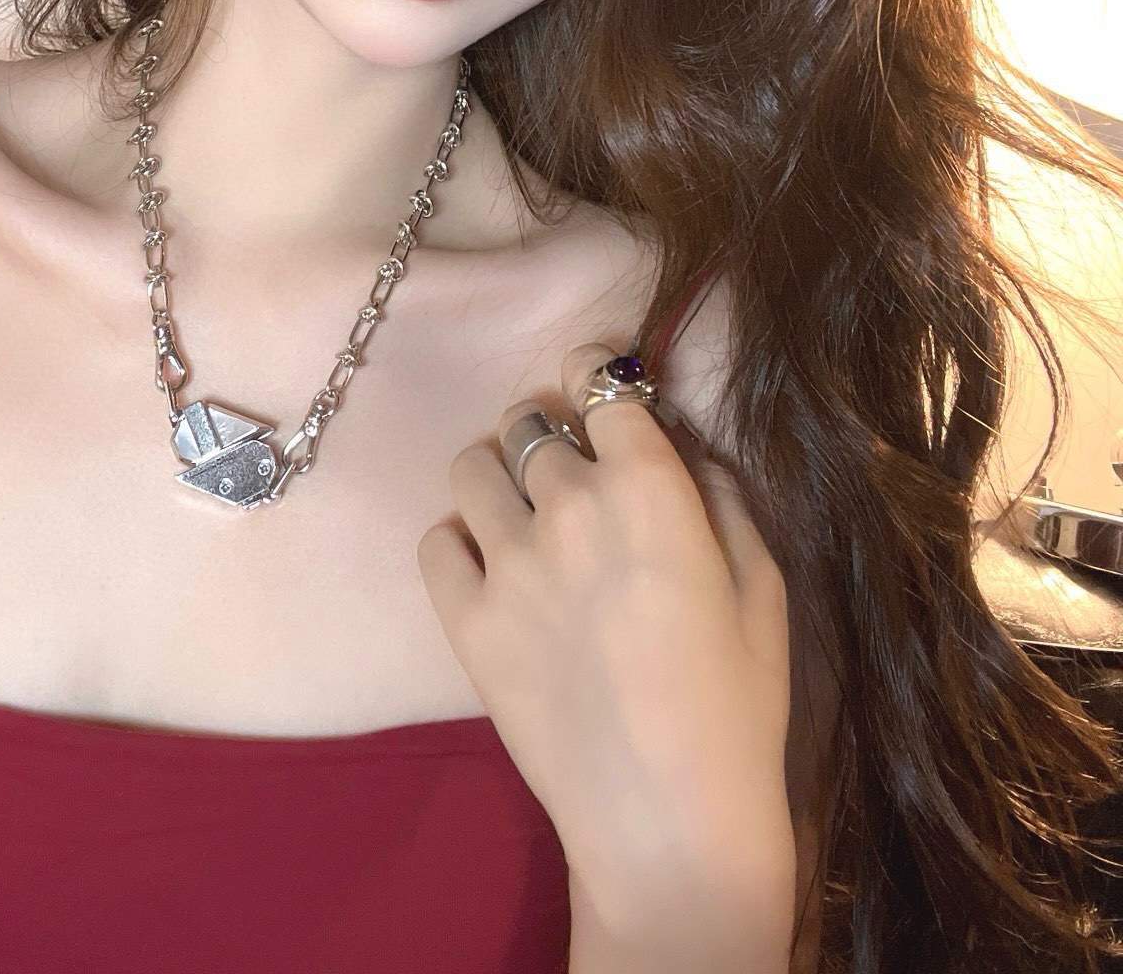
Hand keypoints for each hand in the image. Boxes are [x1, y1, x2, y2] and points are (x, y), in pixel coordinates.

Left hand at [416, 339, 796, 967]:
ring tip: (522, 514)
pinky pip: (436, 540)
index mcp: (649, 488)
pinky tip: (492, 568)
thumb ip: (724, 499)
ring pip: (472, 465)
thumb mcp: (762, 588)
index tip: (599, 392)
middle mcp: (569, 506)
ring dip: (499, 476)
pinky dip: (460, 542)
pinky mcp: (465, 619)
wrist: (669, 822)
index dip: (596, 376)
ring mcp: (508, 561)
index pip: (598, 381)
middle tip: (569, 474)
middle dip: (552, 435)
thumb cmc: (737, 708)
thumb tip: (686, 447)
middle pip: (531, 420)